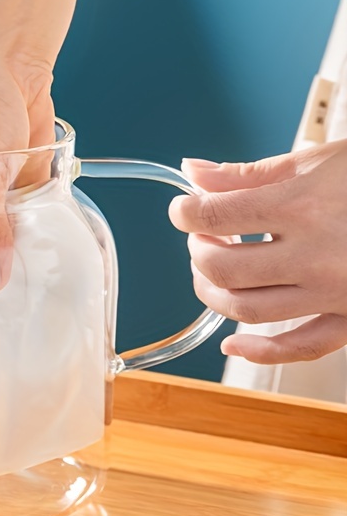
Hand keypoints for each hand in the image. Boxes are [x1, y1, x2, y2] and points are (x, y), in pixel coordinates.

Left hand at [168, 139, 346, 363]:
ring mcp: (335, 292)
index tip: (183, 208)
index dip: (185, 212)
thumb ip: (248, 174)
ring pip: (249, 310)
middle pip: (223, 268)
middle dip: (198, 253)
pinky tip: (232, 343)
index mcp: (303, 206)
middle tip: (201, 238)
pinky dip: (259, 352)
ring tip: (212, 272)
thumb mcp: (316, 162)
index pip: (213, 216)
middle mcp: (317, 254)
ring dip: (214, 294)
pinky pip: (301, 347)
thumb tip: (193, 173)